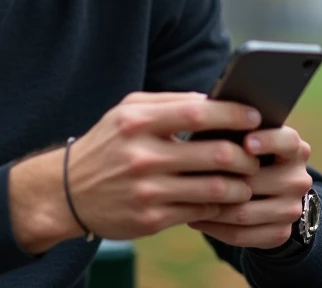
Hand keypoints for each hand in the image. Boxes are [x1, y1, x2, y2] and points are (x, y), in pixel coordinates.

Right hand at [10, 92, 261, 251]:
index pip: (198, 113)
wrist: (66, 191)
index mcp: (138, 122)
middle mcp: (142, 156)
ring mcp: (147, 191)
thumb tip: (214, 101)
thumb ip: (169, 103)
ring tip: (247, 181)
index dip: (234, 114)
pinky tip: (224, 200)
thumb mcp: (127, 112)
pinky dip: (219, 206)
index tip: (256, 116)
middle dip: (246, 156)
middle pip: (216, 154)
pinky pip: (199, 212)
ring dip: (240, 186)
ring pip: (215, 189)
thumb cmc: (107, 144)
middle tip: (256, 156)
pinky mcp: (150, 219)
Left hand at [188, 126, 313, 249]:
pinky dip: (214, 228)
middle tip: (188, 175)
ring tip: (185, 198)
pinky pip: (242, 235)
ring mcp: (292, 208)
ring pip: (244, 213)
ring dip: (211, 207)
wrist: (266, 192)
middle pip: (257, 182)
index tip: (246, 142)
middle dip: (220, 180)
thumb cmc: (243, 153)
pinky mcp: (281, 233)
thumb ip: (232, 130)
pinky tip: (195, 218)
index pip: (287, 142)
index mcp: (294, 148)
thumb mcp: (244, 137)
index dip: (268, 141)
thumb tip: (205, 125)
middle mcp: (299, 179)